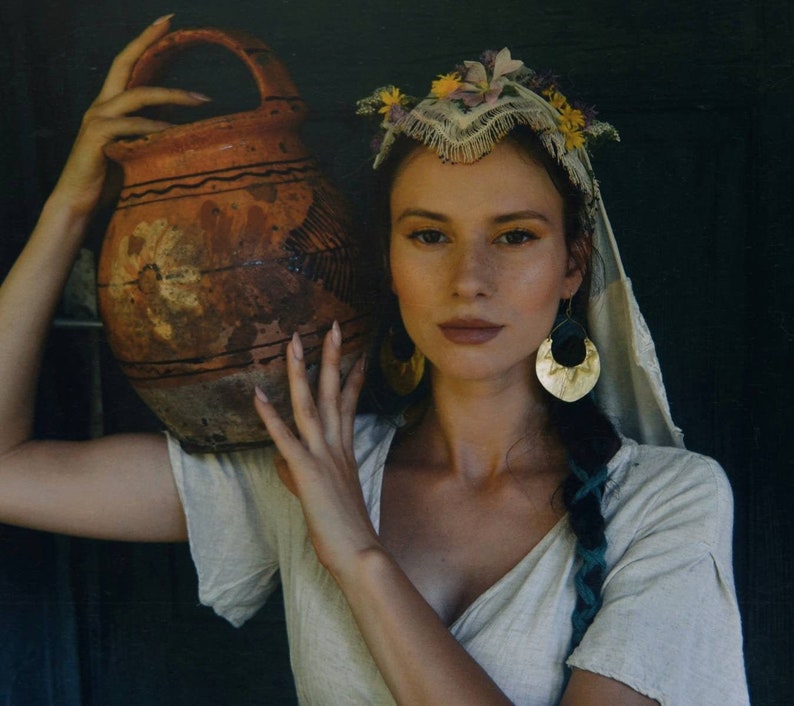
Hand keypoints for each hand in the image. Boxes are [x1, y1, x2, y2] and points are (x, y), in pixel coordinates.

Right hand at [51, 15, 210, 216]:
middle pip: (124, 63)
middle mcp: (101, 105)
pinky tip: (177, 131)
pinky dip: (157, 127)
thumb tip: (189, 130)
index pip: (127, 64)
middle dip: (147, 41)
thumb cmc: (112, 179)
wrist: (79, 202)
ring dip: (173, 95)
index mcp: (110, 105)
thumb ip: (154, 134)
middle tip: (172, 24)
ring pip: (137, 95)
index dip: (144, 41)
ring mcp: (97, 118)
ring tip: (202, 99)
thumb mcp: (138, 150)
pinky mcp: (97, 136)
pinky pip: (133, 126)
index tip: (167, 22)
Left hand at [253, 323, 376, 579]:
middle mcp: (336, 446)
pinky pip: (285, 438)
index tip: (358, 353)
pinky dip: (270, 415)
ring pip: (309, 405)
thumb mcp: (326, 495)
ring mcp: (322, 456)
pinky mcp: (306, 471)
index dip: (352, 377)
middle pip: (333, 393)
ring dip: (301, 372)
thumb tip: (282, 463)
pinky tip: (257, 394)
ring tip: (295, 341)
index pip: (349, 404)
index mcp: (345, 450)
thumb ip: (303, 473)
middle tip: (334, 326)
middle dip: (333, 357)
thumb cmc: (346, 529)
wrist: (358, 553)